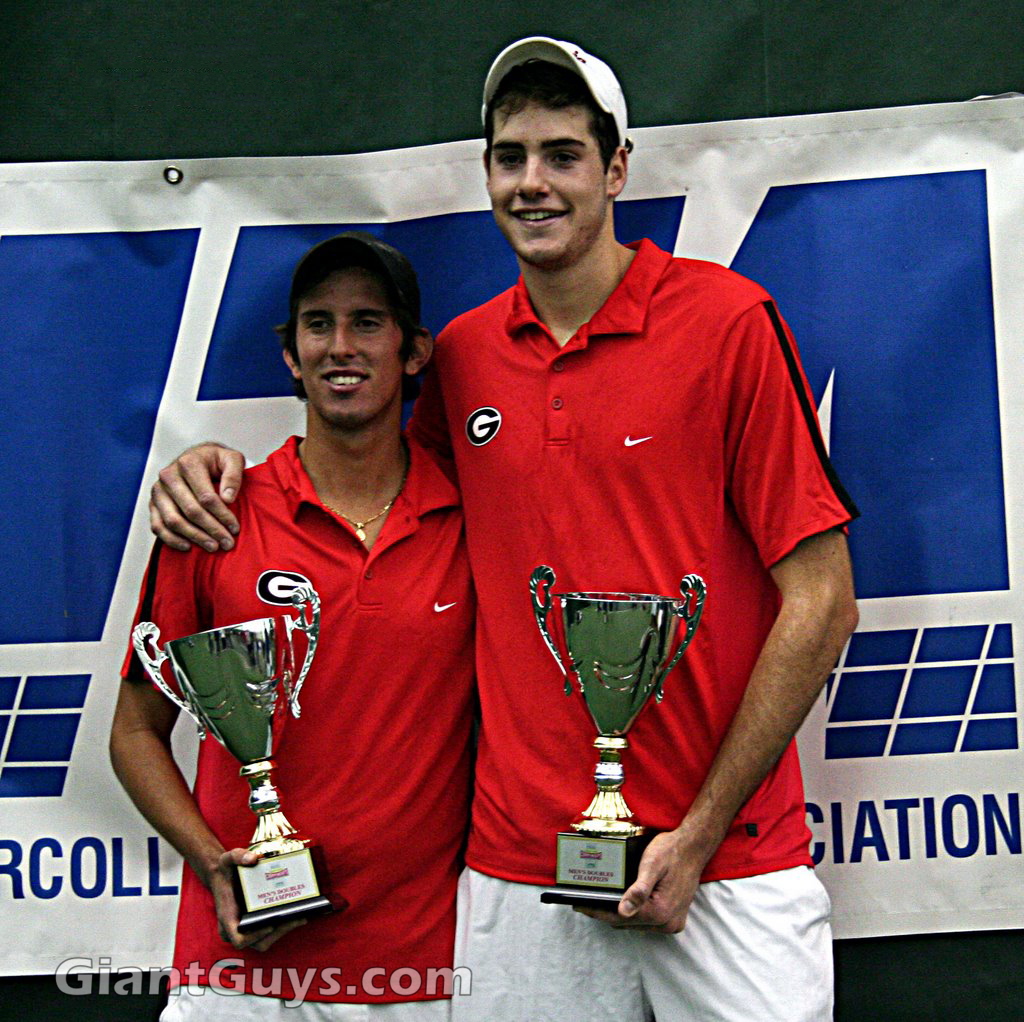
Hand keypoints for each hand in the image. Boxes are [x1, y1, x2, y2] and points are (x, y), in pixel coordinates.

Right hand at [149, 443, 244, 551]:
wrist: (196, 458)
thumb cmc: (216, 461)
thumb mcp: (232, 459)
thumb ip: (234, 475)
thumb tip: (228, 498)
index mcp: (188, 463)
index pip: (206, 497)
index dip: (222, 515)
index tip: (235, 528)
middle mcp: (169, 476)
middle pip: (191, 510)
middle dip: (211, 530)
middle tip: (227, 543)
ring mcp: (158, 490)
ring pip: (173, 520)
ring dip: (194, 537)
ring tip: (212, 547)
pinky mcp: (152, 503)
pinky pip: (158, 525)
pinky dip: (171, 539)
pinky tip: (188, 546)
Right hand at [210, 848, 306, 951]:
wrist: (222, 877)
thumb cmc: (225, 870)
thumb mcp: (228, 858)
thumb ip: (238, 855)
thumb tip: (254, 859)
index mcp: (227, 916)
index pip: (239, 939)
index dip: (255, 936)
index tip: (270, 924)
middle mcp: (233, 928)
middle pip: (257, 943)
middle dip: (278, 932)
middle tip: (297, 918)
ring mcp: (243, 930)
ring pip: (264, 941)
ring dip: (283, 932)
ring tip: (301, 916)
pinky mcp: (252, 927)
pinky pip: (267, 934)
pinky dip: (281, 927)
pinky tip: (296, 914)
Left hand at [574, 830, 702, 933]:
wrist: (693, 847)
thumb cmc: (671, 851)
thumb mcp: (651, 864)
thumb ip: (638, 890)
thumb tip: (622, 912)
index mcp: (660, 912)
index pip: (620, 918)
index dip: (597, 911)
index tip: (578, 905)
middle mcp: (667, 923)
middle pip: (627, 923)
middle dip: (605, 913)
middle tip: (585, 901)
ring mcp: (672, 924)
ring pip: (636, 924)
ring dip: (619, 914)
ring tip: (599, 901)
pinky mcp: (674, 920)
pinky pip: (647, 922)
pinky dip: (633, 914)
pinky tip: (621, 902)